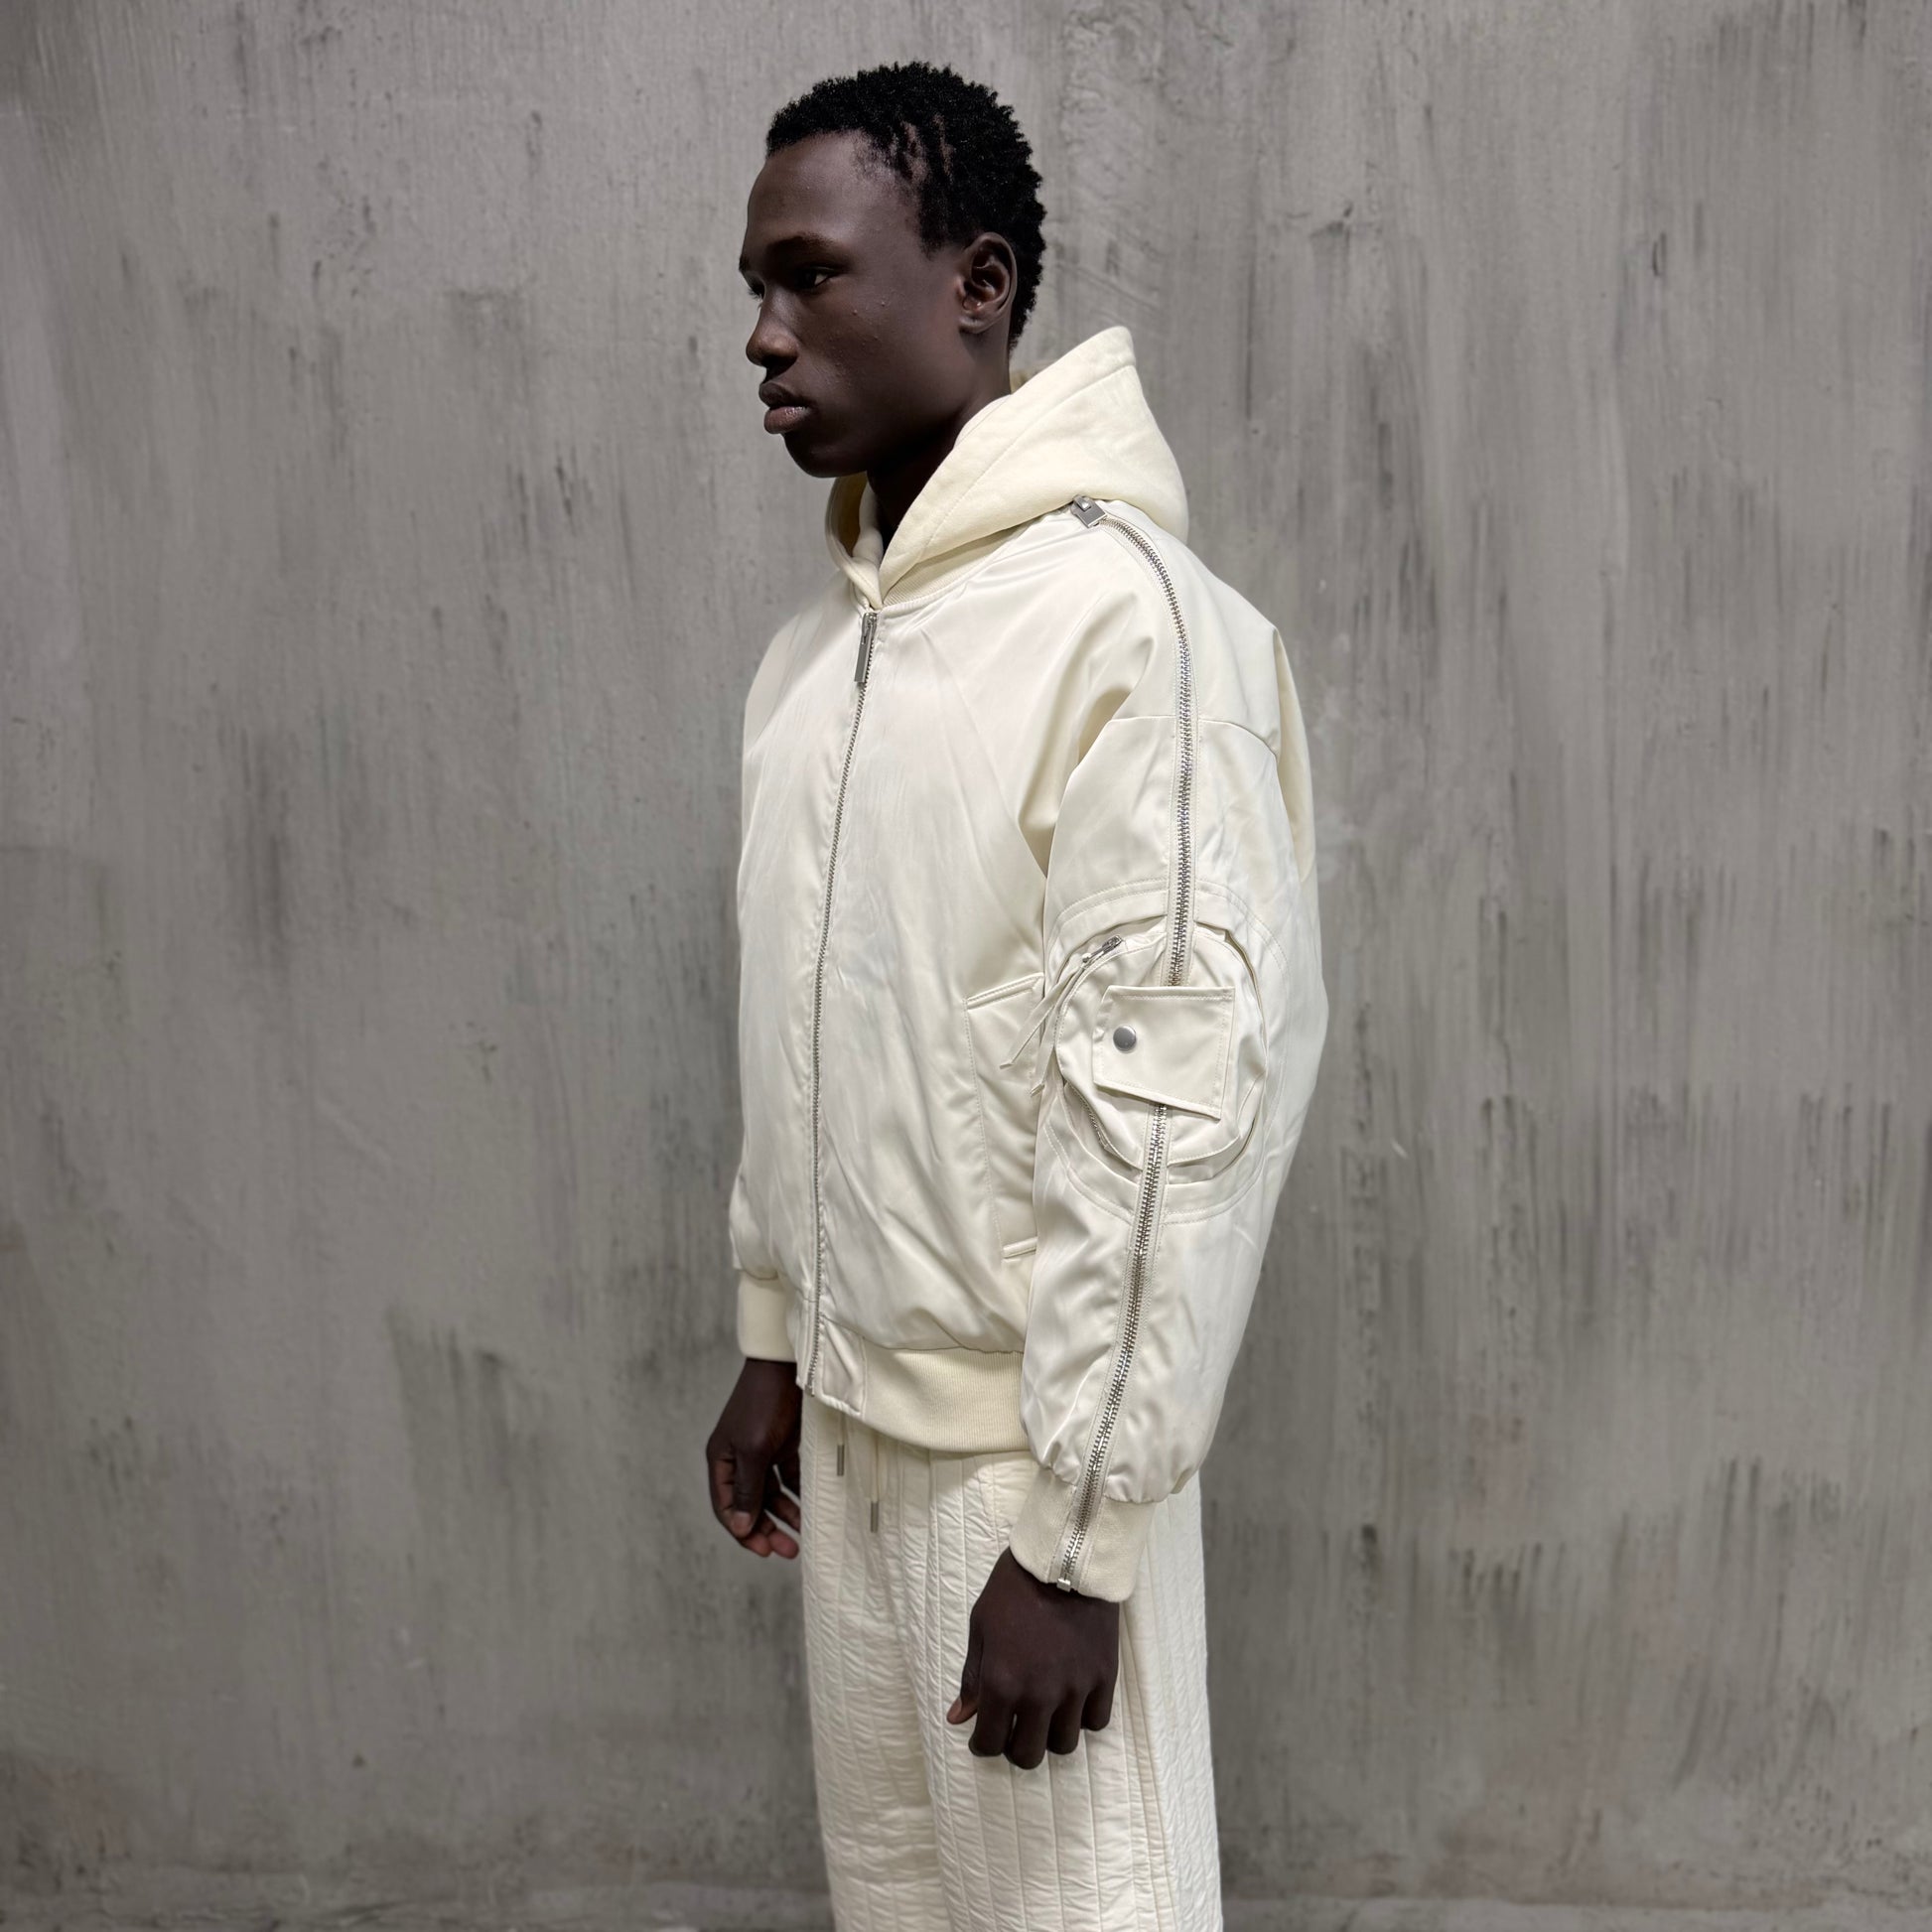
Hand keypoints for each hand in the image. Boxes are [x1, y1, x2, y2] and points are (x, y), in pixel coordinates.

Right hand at [706, 1356, 802, 1557]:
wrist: (788, 1364)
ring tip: (801, 1538)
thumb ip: (747, 1489)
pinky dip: (797, 1495)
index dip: (743, 1531)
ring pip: (770, 1495)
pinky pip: (788, 1479)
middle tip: (787, 1551)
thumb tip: (739, 1526)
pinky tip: (810, 1510)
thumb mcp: (754, 1450)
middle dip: (766, 1529)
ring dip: (784, 1516)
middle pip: (749, 1505)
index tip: (765, 1550)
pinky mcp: (783, 1445)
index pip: (726, 1507)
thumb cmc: (764, 1403)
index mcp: (721, 1460)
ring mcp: (761, 1452)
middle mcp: (738, 1459)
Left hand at [947, 1547, 1119, 1767]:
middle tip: (1014, 1728)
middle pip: (1029, 1756)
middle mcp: (1040, 1695)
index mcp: (1003, 1683)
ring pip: (1064, 1744)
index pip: (990, 1743)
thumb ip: (973, 1677)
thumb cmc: (1014, 1588)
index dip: (982, 1745)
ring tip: (1044, 1715)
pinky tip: (1072, 1701)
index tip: (984, 1736)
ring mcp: (1076, 1689)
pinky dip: (1082, 1718)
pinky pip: (1096, 1722)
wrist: (1066, 1557)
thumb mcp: (981, 1626)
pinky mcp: (1104, 1677)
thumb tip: (960, 1718)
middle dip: (1016, 1748)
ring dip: (1050, 1735)